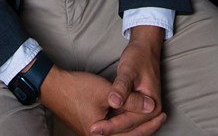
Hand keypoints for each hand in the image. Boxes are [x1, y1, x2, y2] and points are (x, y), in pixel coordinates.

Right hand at [39, 27, 165, 135]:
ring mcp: (93, 134)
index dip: (149, 124)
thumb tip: (151, 106)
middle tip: (161, 116)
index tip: (163, 114)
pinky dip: (124, 122)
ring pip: (121, 132)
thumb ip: (130, 101)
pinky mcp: (90, 127)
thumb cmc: (78, 88)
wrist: (54, 86)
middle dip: (145, 127)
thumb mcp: (108, 92)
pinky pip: (113, 129)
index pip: (133, 133)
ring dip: (134, 124)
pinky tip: (130, 113)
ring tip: (149, 114)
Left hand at [100, 26, 164, 134]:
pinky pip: (127, 120)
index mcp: (152, 106)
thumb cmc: (138, 57)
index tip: (93, 127)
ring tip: (95, 128)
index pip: (128, 121)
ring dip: (112, 128)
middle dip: (110, 130)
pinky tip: (102, 123)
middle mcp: (152, 113)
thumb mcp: (128, 70)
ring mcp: (146, 112)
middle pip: (129, 128)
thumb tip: (114, 102)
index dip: (110, 126)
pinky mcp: (139, 109)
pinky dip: (115, 123)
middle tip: (91, 129)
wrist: (145, 50)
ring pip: (127, 126)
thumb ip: (121, 87)